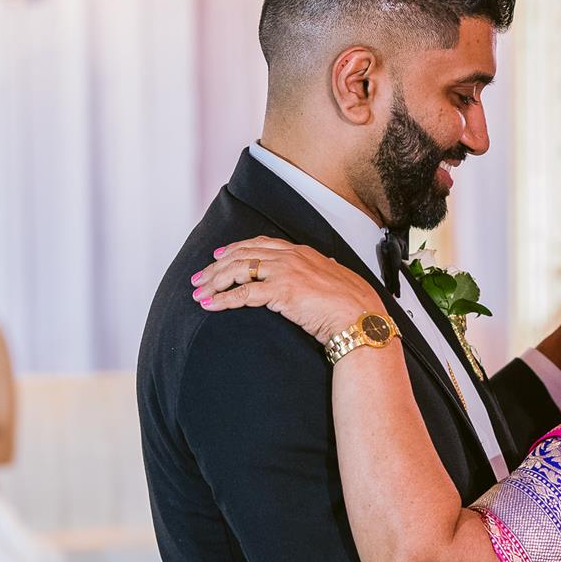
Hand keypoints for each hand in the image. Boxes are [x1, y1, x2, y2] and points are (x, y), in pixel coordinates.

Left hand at [191, 237, 376, 343]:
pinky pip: (243, 293)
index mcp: (302, 252)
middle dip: (216, 266)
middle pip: (242, 255)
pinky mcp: (281, 291)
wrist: (361, 317)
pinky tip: (210, 305)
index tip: (219, 256)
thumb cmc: (354, 304)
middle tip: (199, 278)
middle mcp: (290, 257)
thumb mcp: (338, 278)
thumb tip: (328, 266)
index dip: (236, 248)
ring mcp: (285, 272)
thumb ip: (325, 270)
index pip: (260, 244)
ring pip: (238, 270)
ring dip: (214, 282)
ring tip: (198, 293)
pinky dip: (222, 299)